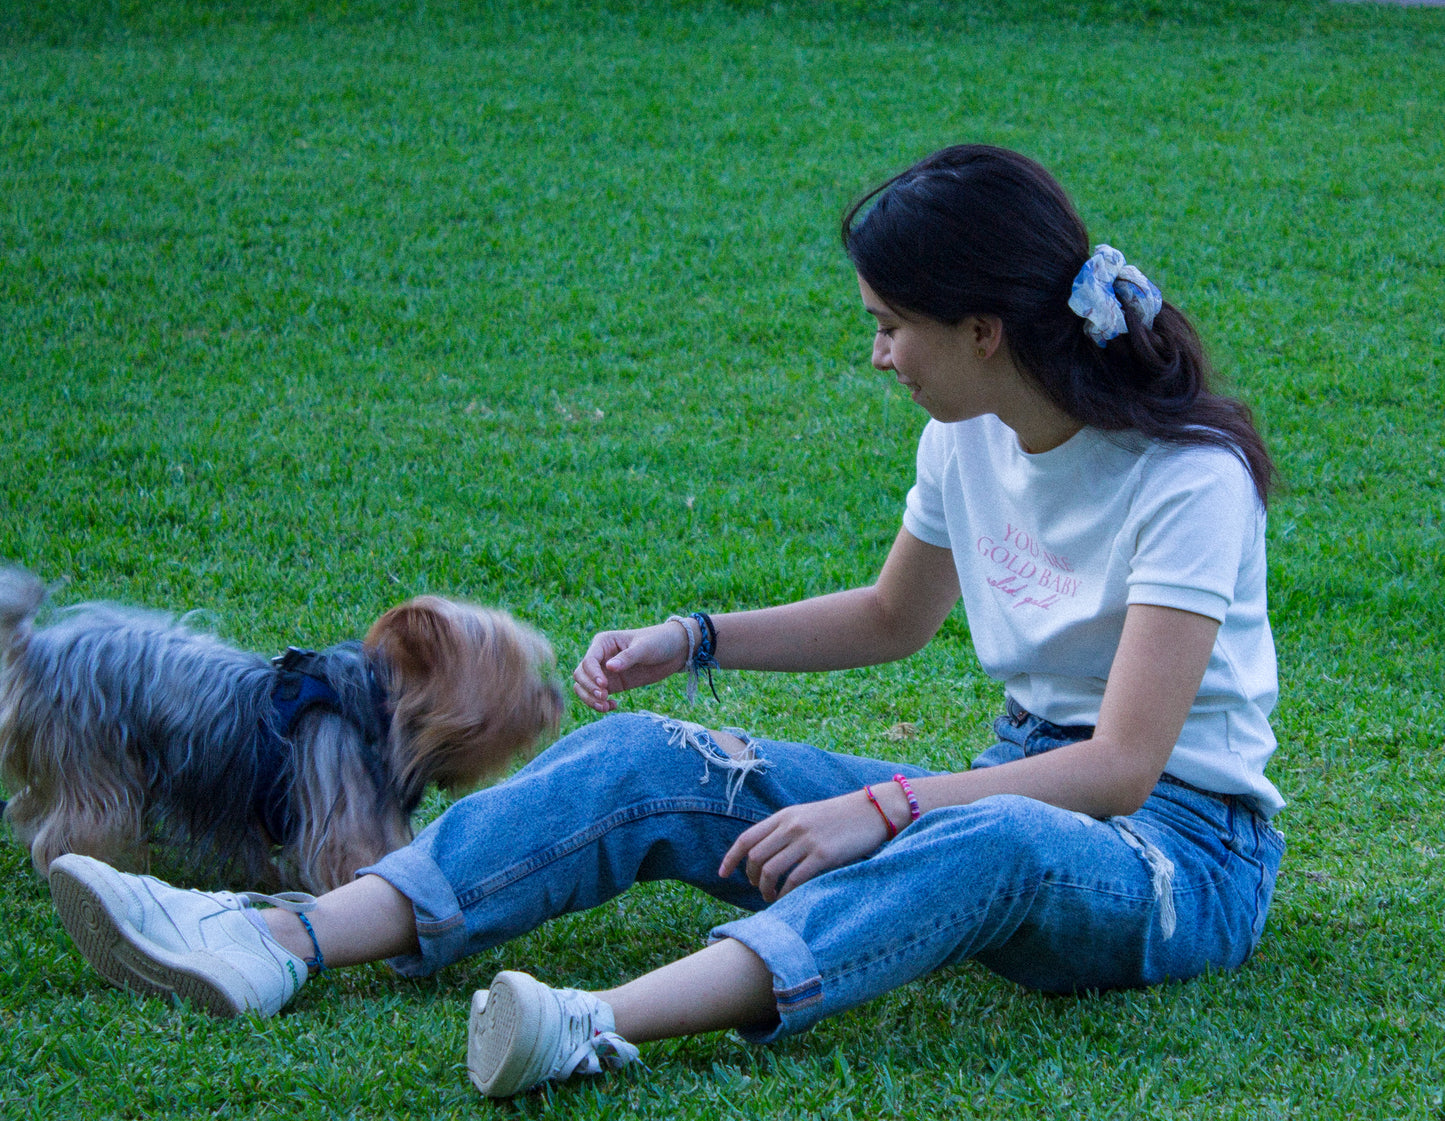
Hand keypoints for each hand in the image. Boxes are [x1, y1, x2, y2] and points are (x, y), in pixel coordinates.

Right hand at [572, 621, 688, 711]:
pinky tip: (612, 706)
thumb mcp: (645, 647)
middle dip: (588, 688)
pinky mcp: (613, 684)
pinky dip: (599, 704)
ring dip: (589, 699)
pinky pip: (596, 696)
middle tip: (605, 696)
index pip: (588, 660)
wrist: (675, 651)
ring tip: (605, 705)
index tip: (604, 685)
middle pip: (580, 675)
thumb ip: (628, 657)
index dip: (592, 674)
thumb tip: (609, 667)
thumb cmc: (659, 641)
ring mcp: (605, 672)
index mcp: (603, 642)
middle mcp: (600, 657)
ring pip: (583, 687)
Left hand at [718, 791, 890, 902]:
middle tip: (758, 889)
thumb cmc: (839, 817)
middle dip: (751, 878)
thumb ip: (785, 830)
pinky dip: (786, 894)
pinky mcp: (823, 855)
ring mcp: (806, 840)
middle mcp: (791, 826)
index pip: (747, 839)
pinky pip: (794, 880)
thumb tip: (765, 855)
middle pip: (755, 858)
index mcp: (784, 816)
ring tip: (771, 898)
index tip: (723, 875)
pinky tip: (787, 899)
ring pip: (771, 871)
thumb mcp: (806, 816)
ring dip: (766, 890)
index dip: (731, 859)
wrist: (871, 811)